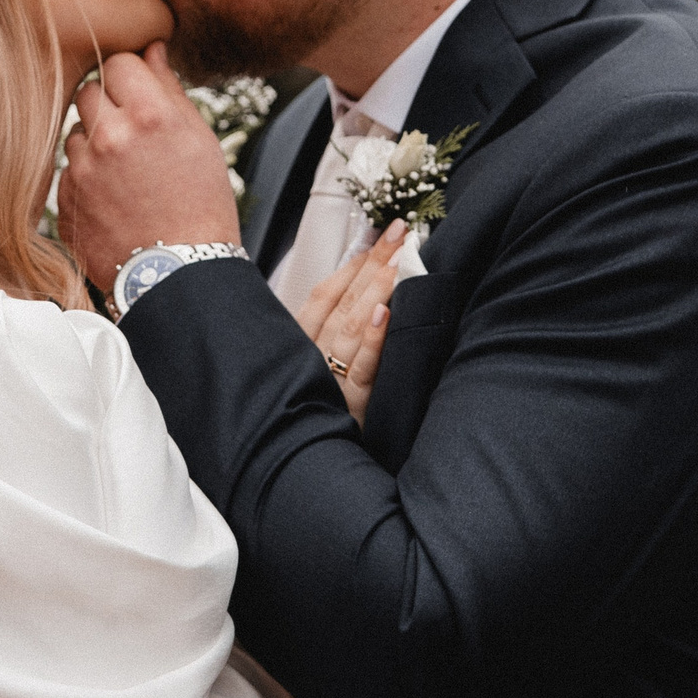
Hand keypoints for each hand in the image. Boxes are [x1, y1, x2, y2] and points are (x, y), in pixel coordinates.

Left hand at [59, 43, 242, 288]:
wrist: (181, 274)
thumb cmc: (200, 204)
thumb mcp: (199, 139)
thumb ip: (168, 89)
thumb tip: (151, 48)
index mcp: (149, 115)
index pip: (119, 63)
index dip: (132, 80)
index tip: (141, 98)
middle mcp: (110, 136)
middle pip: (89, 91)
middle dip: (108, 106)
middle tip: (133, 135)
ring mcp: (82, 170)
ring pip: (75, 132)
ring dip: (94, 143)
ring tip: (126, 174)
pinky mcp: (66, 199)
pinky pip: (68, 170)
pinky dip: (86, 178)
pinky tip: (114, 199)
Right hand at [294, 220, 402, 425]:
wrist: (318, 468)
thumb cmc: (322, 416)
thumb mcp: (314, 374)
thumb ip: (330, 334)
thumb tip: (365, 290)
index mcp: (299, 349)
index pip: (323, 296)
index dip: (350, 264)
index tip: (376, 234)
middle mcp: (312, 360)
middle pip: (342, 303)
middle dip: (371, 262)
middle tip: (398, 230)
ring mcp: (333, 382)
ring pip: (353, 327)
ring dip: (376, 288)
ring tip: (399, 256)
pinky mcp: (356, 408)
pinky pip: (365, 368)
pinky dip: (374, 338)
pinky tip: (386, 312)